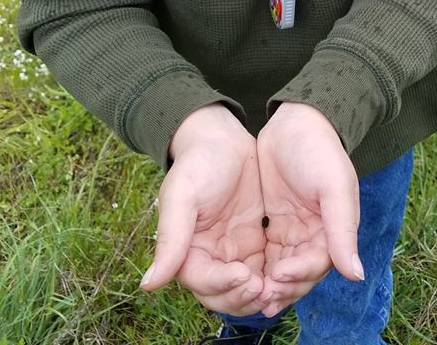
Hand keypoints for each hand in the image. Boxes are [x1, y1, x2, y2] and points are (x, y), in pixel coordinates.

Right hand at [140, 104, 266, 315]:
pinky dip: (273, 279)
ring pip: (245, 289)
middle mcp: (208, 256)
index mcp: (187, 250)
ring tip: (277, 286)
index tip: (244, 275)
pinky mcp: (254, 243)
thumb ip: (171, 240)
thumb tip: (147, 285)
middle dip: (242, 297)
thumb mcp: (183, 196)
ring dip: (259, 294)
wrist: (223, 138)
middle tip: (264, 288)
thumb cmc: (198, 162)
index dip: (221, 285)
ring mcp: (232, 252)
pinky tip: (288, 273)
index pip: (202, 281)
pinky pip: (264, 271)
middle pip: (223, 295)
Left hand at [256, 102, 362, 317]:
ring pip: (283, 270)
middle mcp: (317, 235)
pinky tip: (243, 277)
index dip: (300, 274)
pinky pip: (268, 255)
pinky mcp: (276, 223)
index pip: (318, 264)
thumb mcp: (333, 186)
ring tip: (248, 293)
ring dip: (269, 284)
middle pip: (300, 274)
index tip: (278, 276)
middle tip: (259, 295)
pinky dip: (260, 268)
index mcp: (334, 229)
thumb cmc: (319, 149)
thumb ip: (342, 231)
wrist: (296, 120)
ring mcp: (295, 230)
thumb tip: (355, 275)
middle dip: (282, 287)